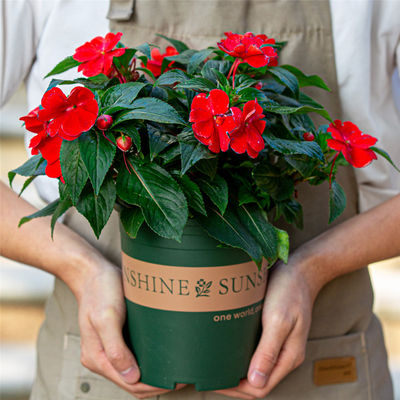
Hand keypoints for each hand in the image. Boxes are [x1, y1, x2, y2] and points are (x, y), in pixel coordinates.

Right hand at [74, 258, 184, 398]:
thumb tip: (131, 377)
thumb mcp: (107, 318)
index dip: (153, 386)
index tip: (175, 380)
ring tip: (175, 368)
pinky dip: (149, 360)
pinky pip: (134, 356)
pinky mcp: (117, 338)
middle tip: (182, 376)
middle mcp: (102, 356)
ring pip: (134, 371)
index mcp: (97, 357)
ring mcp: (109, 348)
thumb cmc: (99, 291)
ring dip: (154, 374)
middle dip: (157, 383)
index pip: (129, 383)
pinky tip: (163, 354)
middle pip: (133, 382)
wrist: (92, 273)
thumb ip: (115, 349)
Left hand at [214, 257, 317, 398]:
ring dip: (236, 367)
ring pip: (254, 365)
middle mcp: (284, 353)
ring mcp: (278, 342)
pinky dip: (240, 352)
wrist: (300, 268)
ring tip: (215, 362)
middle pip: (256, 380)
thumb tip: (256, 381)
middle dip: (233, 381)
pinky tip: (227, 345)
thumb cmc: (290, 291)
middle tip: (209, 373)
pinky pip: (255, 349)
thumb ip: (268, 351)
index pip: (260, 388)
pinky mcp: (272, 330)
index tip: (214, 381)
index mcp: (289, 356)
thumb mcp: (279, 320)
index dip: (236, 389)